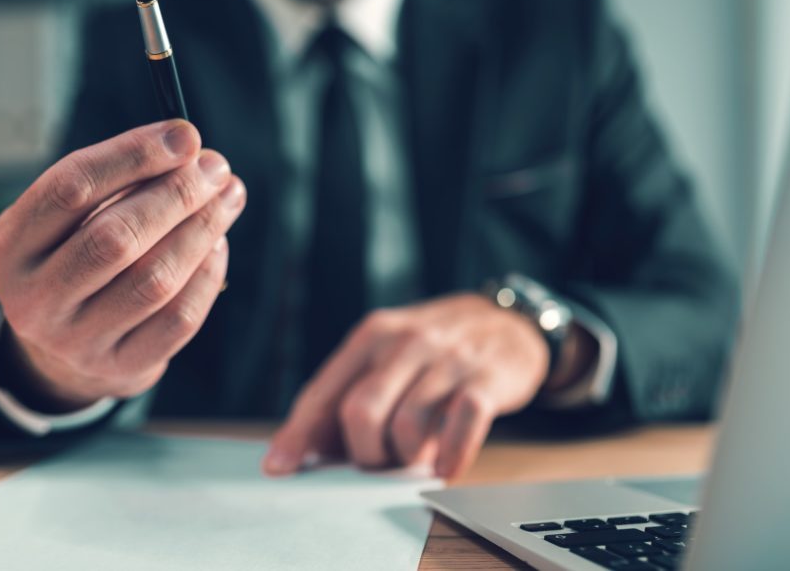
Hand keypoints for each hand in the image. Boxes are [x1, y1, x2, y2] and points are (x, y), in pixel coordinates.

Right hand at [0, 119, 245, 409]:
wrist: (64, 351)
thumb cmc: (75, 259)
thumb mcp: (70, 220)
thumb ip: (118, 182)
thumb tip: (190, 150)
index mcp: (9, 247)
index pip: (71, 188)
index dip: (134, 156)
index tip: (186, 137)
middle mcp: (34, 299)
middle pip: (116, 237)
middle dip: (177, 195)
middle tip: (216, 168)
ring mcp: (76, 341)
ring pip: (154, 280)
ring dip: (201, 231)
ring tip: (226, 199)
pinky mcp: (120, 367)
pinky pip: (179, 319)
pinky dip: (207, 275)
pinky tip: (218, 245)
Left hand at [263, 293, 550, 477]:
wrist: (510, 322)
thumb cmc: (437, 349)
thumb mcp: (390, 354)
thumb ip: (352, 390)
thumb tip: (309, 445)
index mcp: (372, 335)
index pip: (324, 391)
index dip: (298, 433)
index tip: (279, 467)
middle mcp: (405, 342)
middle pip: (360, 413)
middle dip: (364, 453)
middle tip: (379, 461)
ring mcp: (447, 359)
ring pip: (407, 425)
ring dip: (407, 457)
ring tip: (417, 456)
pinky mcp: (485, 378)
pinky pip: (461, 425)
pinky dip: (451, 456)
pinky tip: (446, 466)